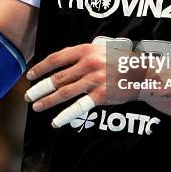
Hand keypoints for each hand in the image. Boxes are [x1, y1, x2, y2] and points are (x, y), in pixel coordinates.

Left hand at [24, 44, 141, 127]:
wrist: (142, 73)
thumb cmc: (118, 61)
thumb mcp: (100, 49)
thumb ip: (81, 54)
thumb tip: (58, 62)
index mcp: (86, 50)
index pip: (56, 59)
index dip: (41, 68)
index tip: (30, 76)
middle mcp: (88, 64)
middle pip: (58, 77)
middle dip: (40, 88)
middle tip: (28, 96)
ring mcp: (95, 79)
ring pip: (65, 92)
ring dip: (48, 101)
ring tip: (36, 107)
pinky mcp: (101, 95)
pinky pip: (79, 106)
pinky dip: (66, 115)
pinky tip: (55, 121)